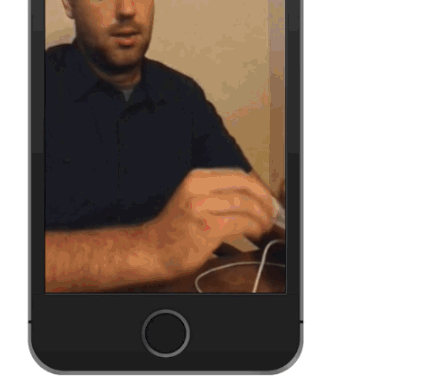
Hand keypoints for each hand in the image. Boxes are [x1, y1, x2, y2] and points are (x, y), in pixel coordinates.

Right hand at [145, 168, 277, 278]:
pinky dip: (253, 227)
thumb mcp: (193, 199)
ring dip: (261, 216)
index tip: (267, 199)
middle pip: (244, 186)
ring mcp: (201, 207)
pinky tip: (255, 233)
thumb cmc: (176, 228)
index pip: (237, 175)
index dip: (258, 186)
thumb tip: (254, 196)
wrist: (152, 249)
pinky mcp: (206, 227)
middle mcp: (197, 188)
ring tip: (264, 225)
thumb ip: (218, 193)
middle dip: (264, 200)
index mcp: (196, 178)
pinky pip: (240, 223)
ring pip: (245, 204)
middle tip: (270, 212)